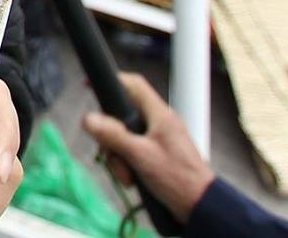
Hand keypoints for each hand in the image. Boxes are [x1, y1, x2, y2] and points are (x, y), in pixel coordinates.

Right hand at [82, 72, 213, 221]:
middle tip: (110, 152)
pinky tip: (132, 179)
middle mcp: (158, 124)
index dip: (111, 81)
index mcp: (160, 115)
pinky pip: (132, 153)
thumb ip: (113, 136)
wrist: (201, 207)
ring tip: (127, 175)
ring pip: (124, 138)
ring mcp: (158, 141)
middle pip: (121, 116)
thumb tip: (87, 118)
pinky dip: (127, 165)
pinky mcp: (157, 156)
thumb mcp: (140, 155)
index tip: (89, 87)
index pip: (133, 85)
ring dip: (119, 157)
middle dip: (111, 137)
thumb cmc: (177, 178)